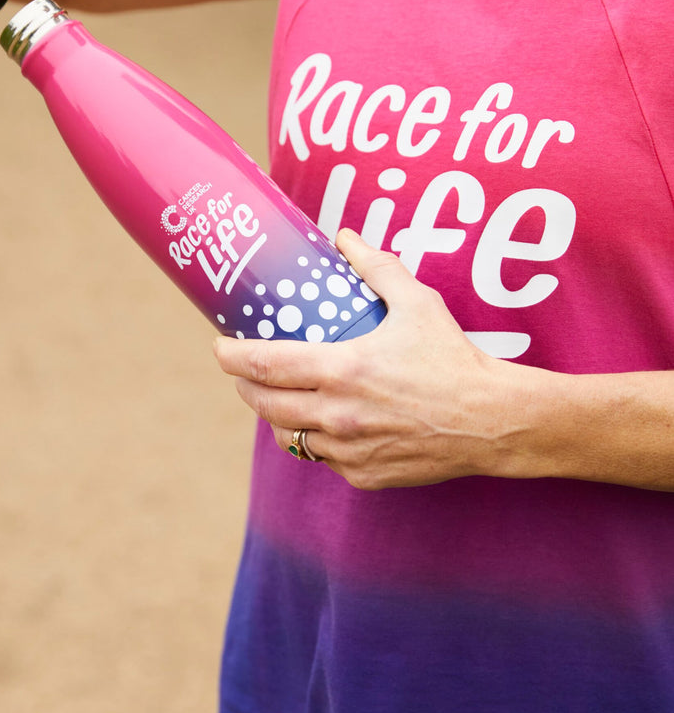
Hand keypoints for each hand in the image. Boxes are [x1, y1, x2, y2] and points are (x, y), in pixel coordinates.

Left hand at [214, 229, 534, 489]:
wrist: (491, 421)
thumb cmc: (453, 359)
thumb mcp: (417, 303)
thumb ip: (376, 268)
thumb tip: (345, 238)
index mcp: (343, 369)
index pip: (264, 365)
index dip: (231, 356)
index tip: (221, 347)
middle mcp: (338, 414)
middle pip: (264, 404)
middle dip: (245, 385)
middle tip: (244, 371)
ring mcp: (348, 449)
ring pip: (288, 437)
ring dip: (277, 416)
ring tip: (282, 397)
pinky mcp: (364, 474)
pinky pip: (322, 459)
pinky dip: (316, 441)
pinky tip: (324, 424)